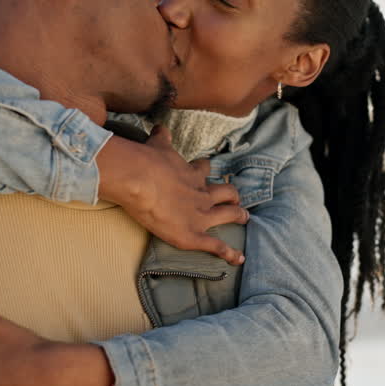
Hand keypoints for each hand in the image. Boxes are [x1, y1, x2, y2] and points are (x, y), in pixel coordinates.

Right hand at [96, 126, 248, 264]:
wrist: (139, 179)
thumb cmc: (146, 160)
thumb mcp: (157, 143)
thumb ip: (162, 136)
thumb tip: (160, 126)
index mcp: (193, 174)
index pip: (205, 169)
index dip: (206, 171)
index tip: (205, 171)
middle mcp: (202, 194)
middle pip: (227, 192)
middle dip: (232, 195)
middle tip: (235, 198)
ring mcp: (201, 216)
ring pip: (229, 215)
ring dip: (238, 216)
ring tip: (244, 218)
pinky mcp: (193, 235)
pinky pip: (216, 246)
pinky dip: (229, 253)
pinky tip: (239, 259)